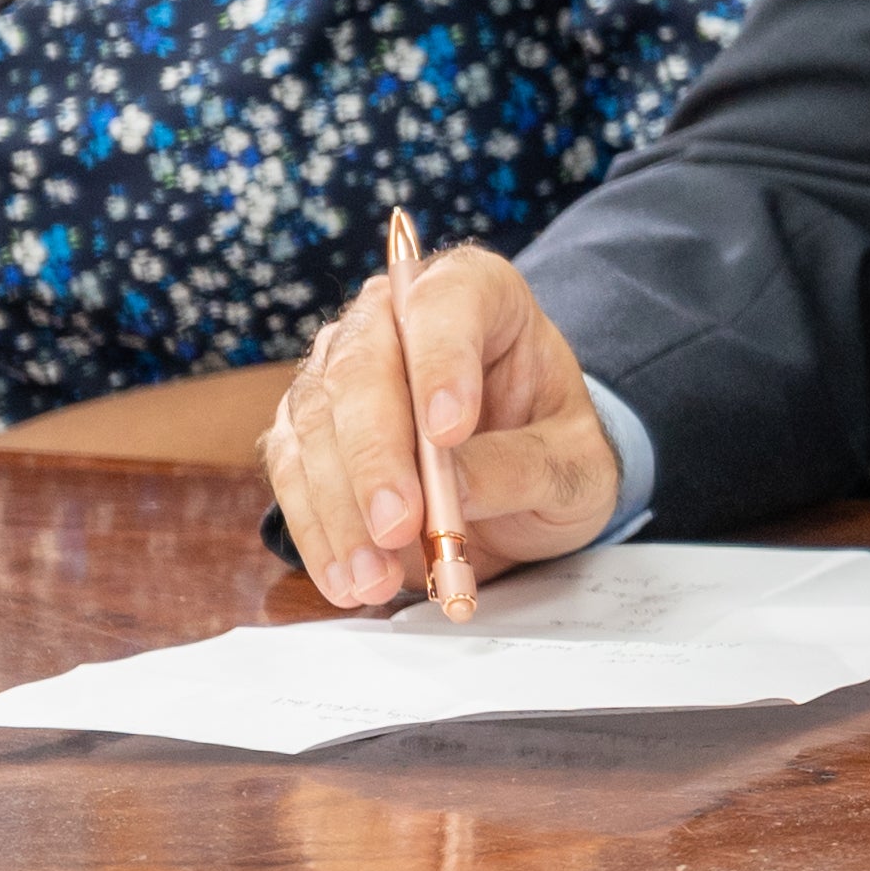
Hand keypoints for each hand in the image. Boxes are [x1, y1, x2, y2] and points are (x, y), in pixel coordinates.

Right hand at [259, 245, 617, 609]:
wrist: (527, 479)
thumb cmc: (555, 449)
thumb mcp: (575, 463)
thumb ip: (523, 466)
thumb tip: (453, 489)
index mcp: (479, 293)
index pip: (446, 302)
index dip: (441, 362)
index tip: (449, 431)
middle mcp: (396, 317)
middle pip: (361, 366)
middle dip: (376, 455)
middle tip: (400, 525)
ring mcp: (341, 368)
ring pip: (315, 423)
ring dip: (340, 508)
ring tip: (376, 576)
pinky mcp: (308, 427)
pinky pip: (294, 471)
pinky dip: (317, 530)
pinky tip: (345, 577)